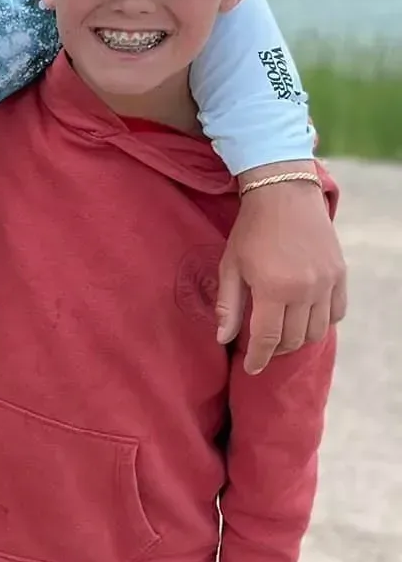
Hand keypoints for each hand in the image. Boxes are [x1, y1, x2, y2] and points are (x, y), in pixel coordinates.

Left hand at [217, 171, 344, 374]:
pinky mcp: (339, 273)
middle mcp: (305, 290)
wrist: (284, 193)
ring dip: (298, 339)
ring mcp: (326, 282)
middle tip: (263, 348)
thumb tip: (223, 339)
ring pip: (317, 330)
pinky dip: (322, 322)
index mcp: (274, 289)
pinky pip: (336, 312)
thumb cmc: (251, 230)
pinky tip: (306, 319)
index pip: (268, 340)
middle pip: (293, 339)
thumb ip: (228, 306)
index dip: (258, 359)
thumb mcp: (230, 266)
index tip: (251, 368)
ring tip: (283, 334)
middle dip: (276, 350)